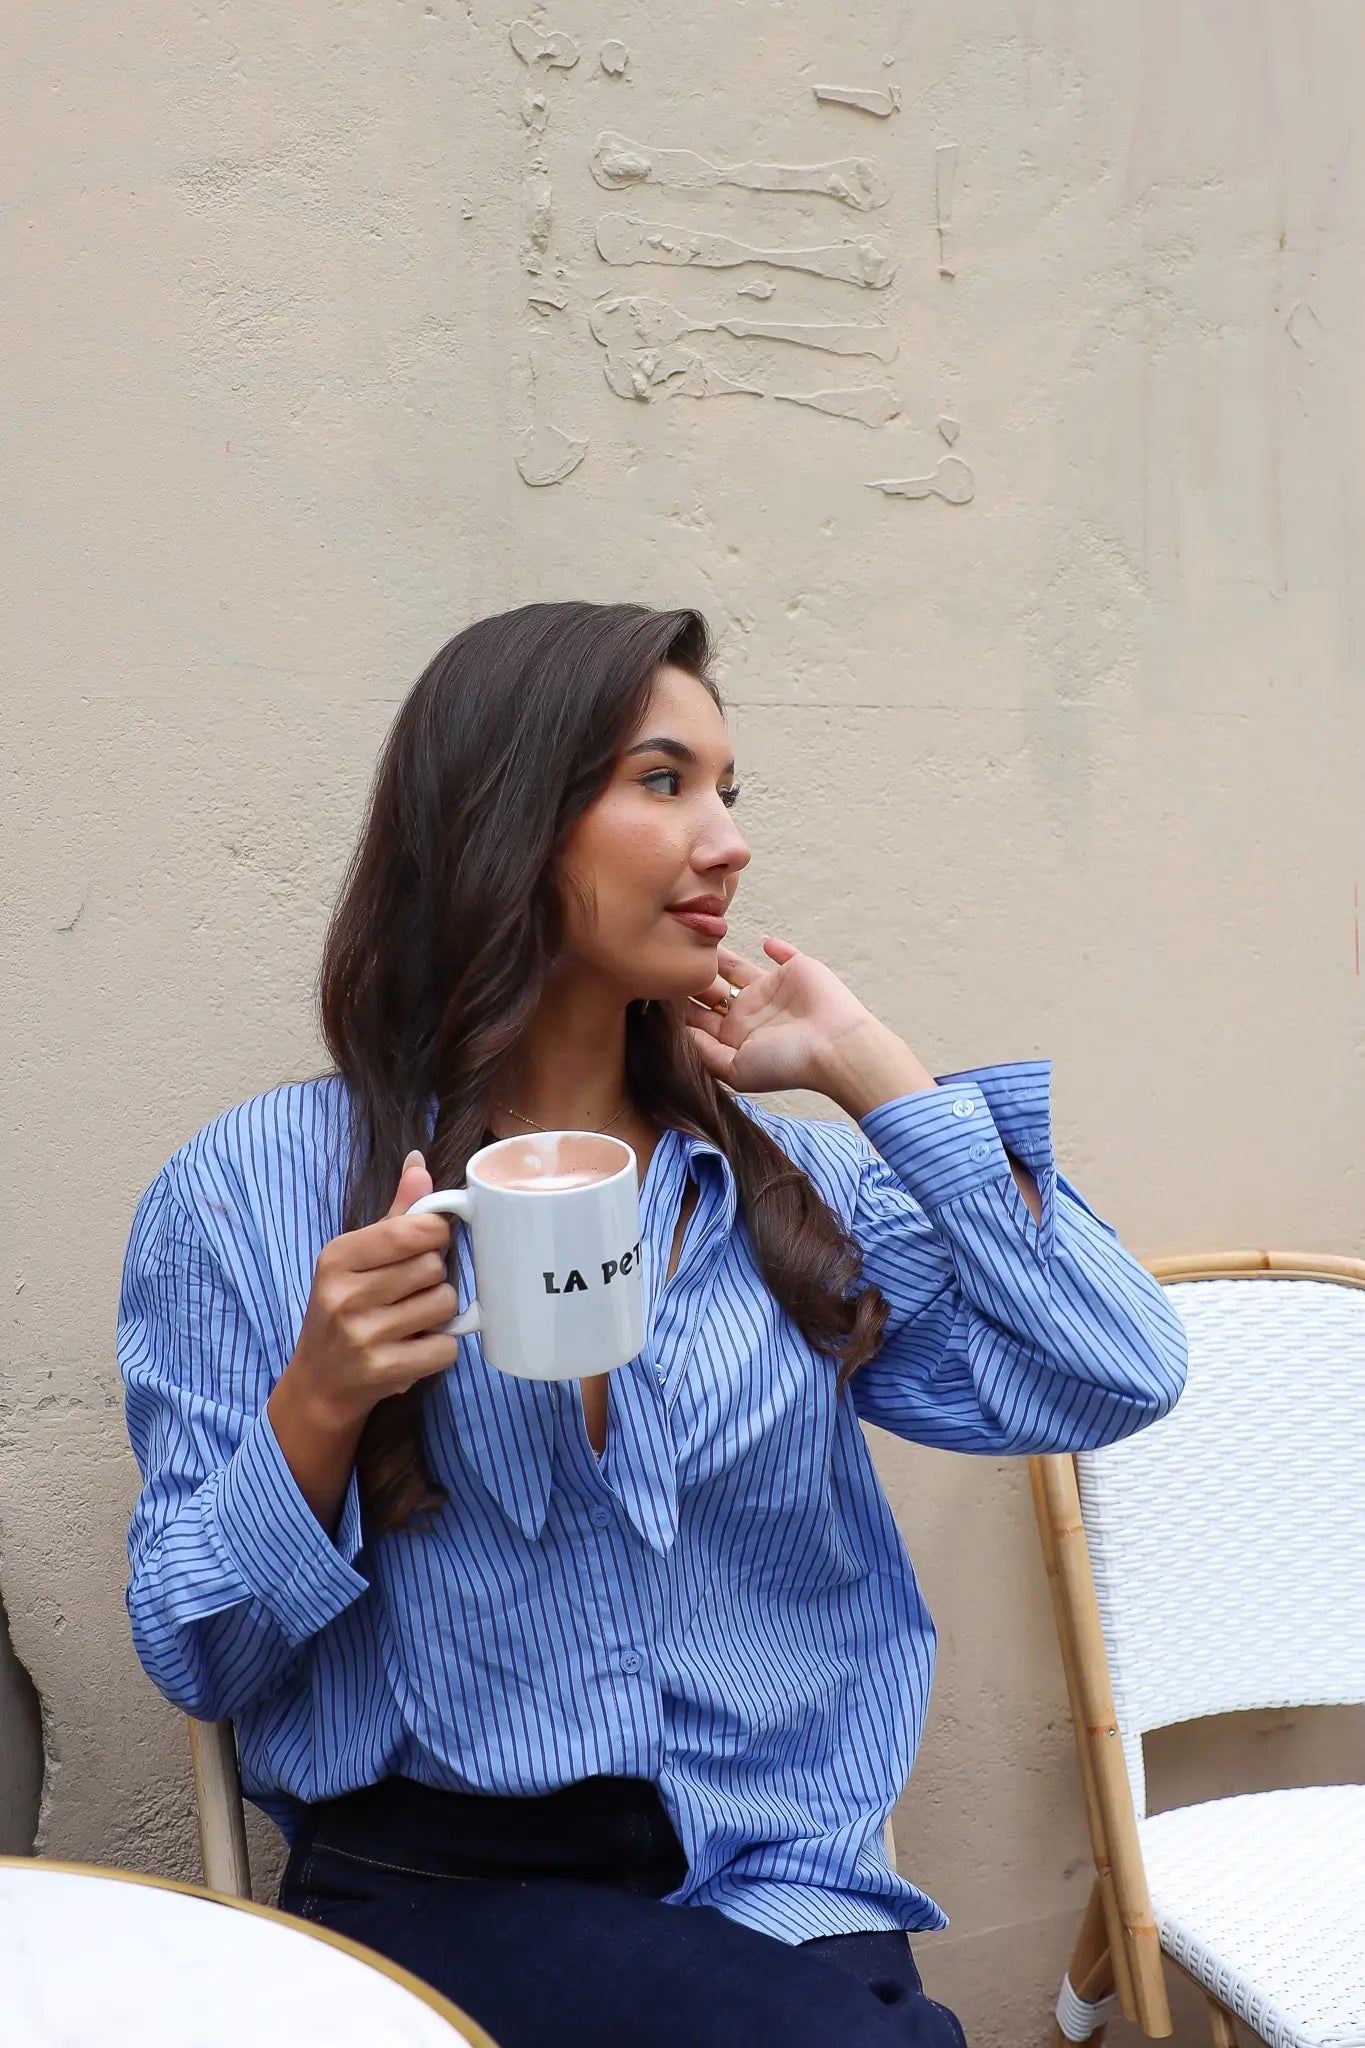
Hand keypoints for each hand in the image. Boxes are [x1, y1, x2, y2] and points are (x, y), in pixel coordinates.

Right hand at [283, 1152, 463, 1429]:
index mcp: (337, 1257)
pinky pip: (447, 1347)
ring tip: (412, 1319)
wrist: (320, 1382)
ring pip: (445, 1303)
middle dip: (433, 1277)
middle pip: (434, 1267)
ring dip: (439, 1313)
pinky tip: (415, 1347)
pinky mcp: (384, 1370)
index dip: (435, 1234)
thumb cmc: (344, 1308)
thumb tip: (419, 1163)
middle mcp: (344, 1295)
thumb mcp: (356, 1258)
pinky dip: (440, 1348)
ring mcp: (362, 1336)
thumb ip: (394, 1214)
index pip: (413, 1230)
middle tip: (410, 1292)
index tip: (428, 1243)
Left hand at [684, 935, 925, 1103]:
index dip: (678, 1002)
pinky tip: (762, 939)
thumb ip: (705, 1052)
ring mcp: (773, 988)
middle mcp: (751, 1011)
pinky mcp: (795, 969)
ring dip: (719, 956)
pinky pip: (782, 953)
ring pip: (738, 967)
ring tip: (696, 936)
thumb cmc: (787, 1062)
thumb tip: (681, 1031)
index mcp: (736, 1035)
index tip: (654, 985)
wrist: (834, 1045)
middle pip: (713, 988)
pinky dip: (773, 946)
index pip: (699, 1015)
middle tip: (667, 953)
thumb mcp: (735, 1069)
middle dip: (692, 975)